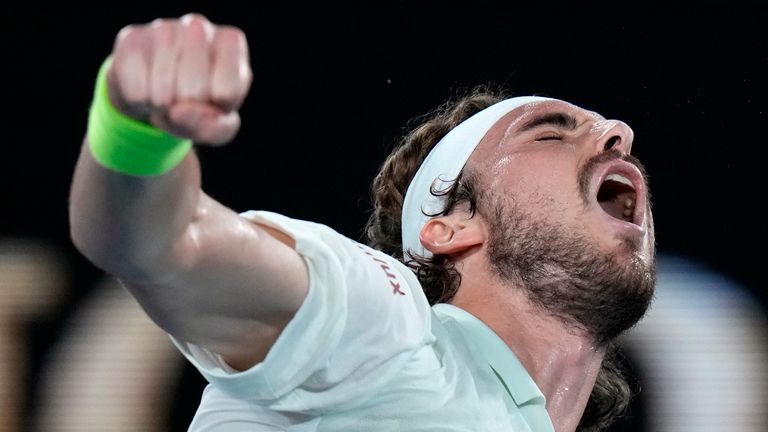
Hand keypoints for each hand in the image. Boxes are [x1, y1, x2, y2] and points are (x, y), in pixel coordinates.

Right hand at [107, 13, 251, 144]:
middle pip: (193, 91)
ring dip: (163, 107)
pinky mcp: (132, 39)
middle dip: (187, 109)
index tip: (213, 100)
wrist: (157, 94)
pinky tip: (146, 86)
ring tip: (166, 96)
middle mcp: (200, 26)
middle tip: (185, 100)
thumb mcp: (218, 125)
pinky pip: (136, 91)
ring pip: (163, 91)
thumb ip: (215, 127)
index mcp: (231, 43)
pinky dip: (141, 102)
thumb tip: (180, 111)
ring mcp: (164, 28)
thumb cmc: (199, 106)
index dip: (215, 110)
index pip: (226, 92)